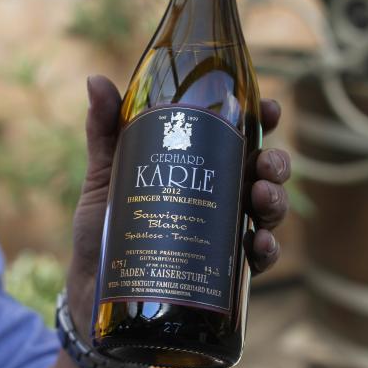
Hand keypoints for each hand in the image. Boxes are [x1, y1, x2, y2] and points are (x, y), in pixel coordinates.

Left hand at [66, 75, 290, 339]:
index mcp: (197, 171)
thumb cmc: (102, 230)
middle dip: (276, 163)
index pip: (238, 141)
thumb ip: (105, 131)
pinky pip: (255, 262)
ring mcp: (221, 235)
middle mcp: (216, 200)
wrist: (91, 290)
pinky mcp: (219, 273)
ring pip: (267, 214)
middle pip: (261, 175)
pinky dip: (266, 251)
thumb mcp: (104, 176)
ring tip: (261, 198)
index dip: (261, 122)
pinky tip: (259, 244)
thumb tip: (95, 77)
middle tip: (265, 164)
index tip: (270, 108)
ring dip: (276, 202)